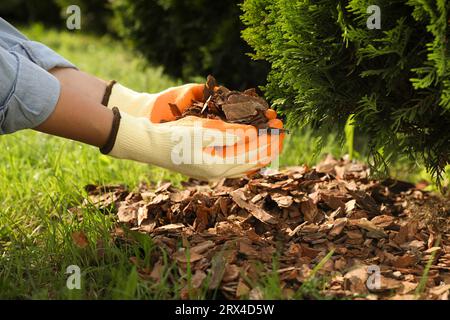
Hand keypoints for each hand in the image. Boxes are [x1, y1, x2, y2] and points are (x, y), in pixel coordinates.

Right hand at [104, 82, 284, 180]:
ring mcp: (212, 170)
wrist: (149, 145)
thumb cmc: (173, 138)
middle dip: (268, 146)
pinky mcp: (206, 164)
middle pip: (251, 162)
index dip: (269, 145)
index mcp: (218, 167)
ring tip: (271, 136)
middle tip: (282, 132)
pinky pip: (232, 160)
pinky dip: (244, 152)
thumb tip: (252, 134)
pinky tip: (250, 143)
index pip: (253, 158)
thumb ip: (229, 134)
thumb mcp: (203, 131)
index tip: (282, 132)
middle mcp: (218, 173)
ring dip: (257, 148)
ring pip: (243, 162)